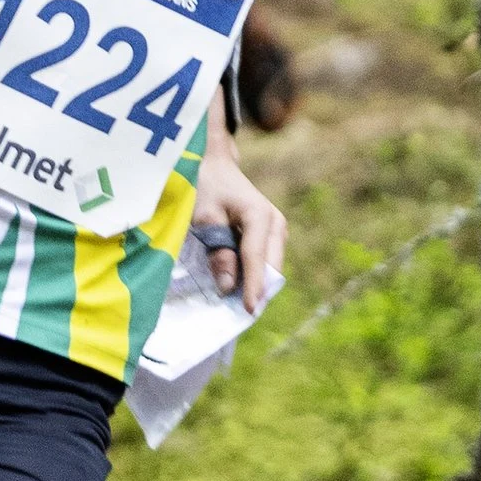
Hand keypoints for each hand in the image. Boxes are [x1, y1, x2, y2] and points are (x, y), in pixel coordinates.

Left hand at [190, 145, 286, 315]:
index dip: (252, 288)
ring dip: (255, 284)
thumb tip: (228, 287)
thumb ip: (217, 252)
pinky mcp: (270, 234)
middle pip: (271, 267)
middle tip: (237, 316)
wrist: (213, 164)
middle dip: (257, 291)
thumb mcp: (204, 218)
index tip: (248, 312)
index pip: (257, 259)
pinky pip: (264, 260)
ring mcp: (276, 229)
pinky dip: (252, 274)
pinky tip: (236, 286)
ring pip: (270, 266)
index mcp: (260, 216)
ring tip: (234, 305)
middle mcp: (275, 224)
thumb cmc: (205, 186)